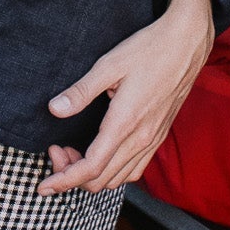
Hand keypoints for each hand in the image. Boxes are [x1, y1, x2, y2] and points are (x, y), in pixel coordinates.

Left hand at [38, 0, 213, 196]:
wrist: (187, 43)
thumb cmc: (149, 49)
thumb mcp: (109, 65)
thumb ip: (81, 91)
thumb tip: (55, 110)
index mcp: (125, 123)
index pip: (91, 168)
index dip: (64, 180)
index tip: (43, 186)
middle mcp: (141, 138)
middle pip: (102, 180)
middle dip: (72, 175)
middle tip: (56, 150)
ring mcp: (153, 139)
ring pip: (118, 178)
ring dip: (92, 175)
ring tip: (73, 152)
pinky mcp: (160, 135)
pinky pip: (135, 169)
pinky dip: (113, 172)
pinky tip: (101, 155)